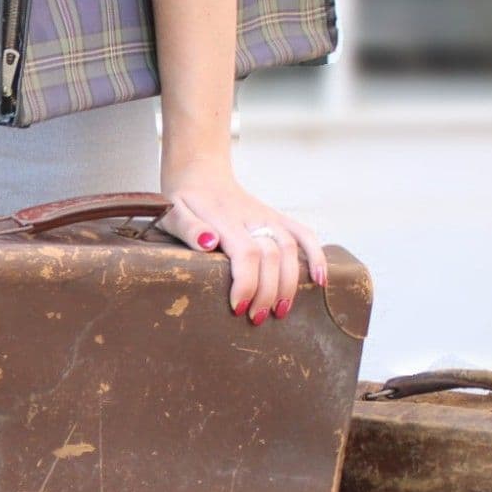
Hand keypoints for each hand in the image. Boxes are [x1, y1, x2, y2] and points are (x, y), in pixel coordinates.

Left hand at [156, 164, 328, 323]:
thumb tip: (208, 243)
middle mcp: (251, 217)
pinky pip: (303, 234)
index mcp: (224, 218)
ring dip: (290, 282)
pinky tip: (320, 281)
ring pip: (290, 248)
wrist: (199, 173)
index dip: (247, 283)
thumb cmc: (183, 200)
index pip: (247, 252)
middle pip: (272, 255)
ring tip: (281, 311)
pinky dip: (316, 255)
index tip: (238, 308)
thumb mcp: (171, 211)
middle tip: (256, 318)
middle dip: (268, 291)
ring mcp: (267, 216)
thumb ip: (188, 227)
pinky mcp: (276, 218)